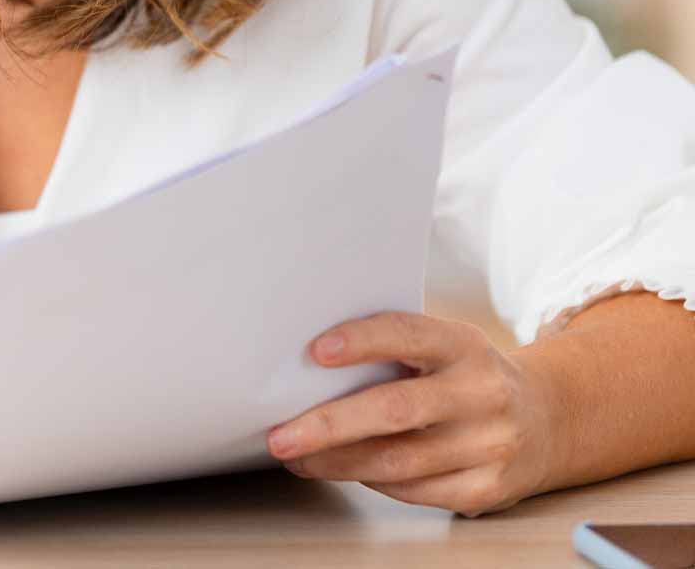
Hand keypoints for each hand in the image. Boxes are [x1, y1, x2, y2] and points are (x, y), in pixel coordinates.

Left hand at [264, 311, 560, 515]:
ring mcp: (490, 445)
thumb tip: (307, 366)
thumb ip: (393, 349)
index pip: (408, 335)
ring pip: (398, 462)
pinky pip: (415, 491)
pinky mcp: (488, 487)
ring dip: (337, 462)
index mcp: (464, 345)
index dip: (362, 341)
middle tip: (281, 435)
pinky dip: (371, 481)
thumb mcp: (444, 346)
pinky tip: (344, 469)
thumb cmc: (466, 376)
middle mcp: (482, 393)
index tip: (316, 351)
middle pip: (395, 411)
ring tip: (297, 456)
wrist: (546, 418)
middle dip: (328, 425)